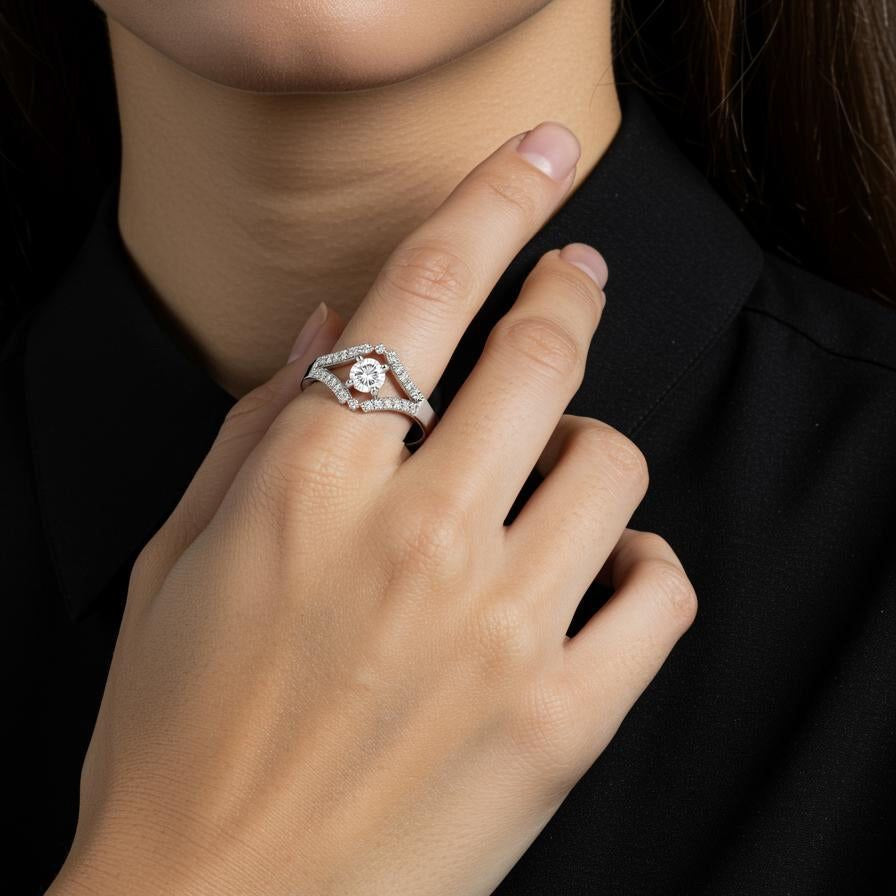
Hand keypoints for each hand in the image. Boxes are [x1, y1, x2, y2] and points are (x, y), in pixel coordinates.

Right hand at [50, 122, 696, 895]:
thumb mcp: (180, 563)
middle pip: (543, 354)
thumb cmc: (179, 742)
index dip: (489, 201)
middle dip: (568, 293)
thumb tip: (324, 327)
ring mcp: (501, 627)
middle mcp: (416, 536)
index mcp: (311, 486)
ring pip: (617, 466)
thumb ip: (255, 430)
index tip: (536, 162)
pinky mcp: (561, 719)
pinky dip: (644, 566)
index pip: (423, 290)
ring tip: (560, 474)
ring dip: (594, 450)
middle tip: (574, 280)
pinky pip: (661, 592)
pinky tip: (603, 575)